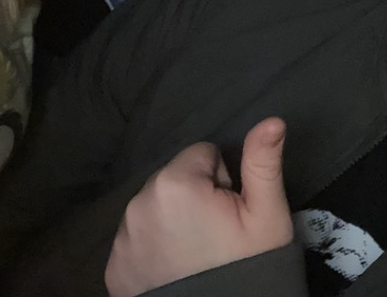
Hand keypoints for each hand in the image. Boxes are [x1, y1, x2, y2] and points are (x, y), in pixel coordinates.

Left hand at [106, 118, 292, 296]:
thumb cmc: (247, 265)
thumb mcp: (266, 215)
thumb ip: (263, 162)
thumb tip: (272, 120)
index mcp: (175, 182)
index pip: (203, 155)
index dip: (222, 181)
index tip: (229, 211)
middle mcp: (138, 202)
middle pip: (176, 179)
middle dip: (195, 197)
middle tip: (215, 234)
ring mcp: (121, 238)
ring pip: (154, 208)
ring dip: (171, 220)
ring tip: (194, 253)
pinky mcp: (114, 267)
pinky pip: (136, 239)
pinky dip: (152, 248)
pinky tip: (173, 268)